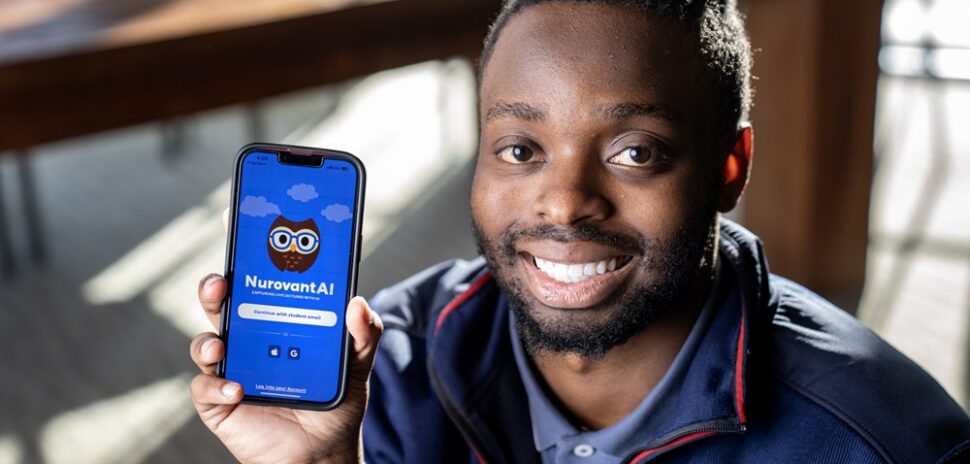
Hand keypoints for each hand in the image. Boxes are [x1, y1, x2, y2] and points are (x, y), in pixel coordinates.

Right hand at [189, 274, 382, 463]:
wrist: (324, 452)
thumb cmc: (334, 402)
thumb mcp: (357, 365)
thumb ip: (364, 334)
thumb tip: (358, 304)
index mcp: (274, 324)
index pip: (254, 286)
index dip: (243, 261)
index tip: (241, 238)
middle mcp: (248, 342)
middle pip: (220, 306)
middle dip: (213, 289)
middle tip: (220, 285)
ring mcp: (231, 370)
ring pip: (204, 344)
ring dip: (206, 340)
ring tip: (220, 345)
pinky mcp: (220, 402)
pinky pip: (205, 389)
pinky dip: (216, 386)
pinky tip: (236, 389)